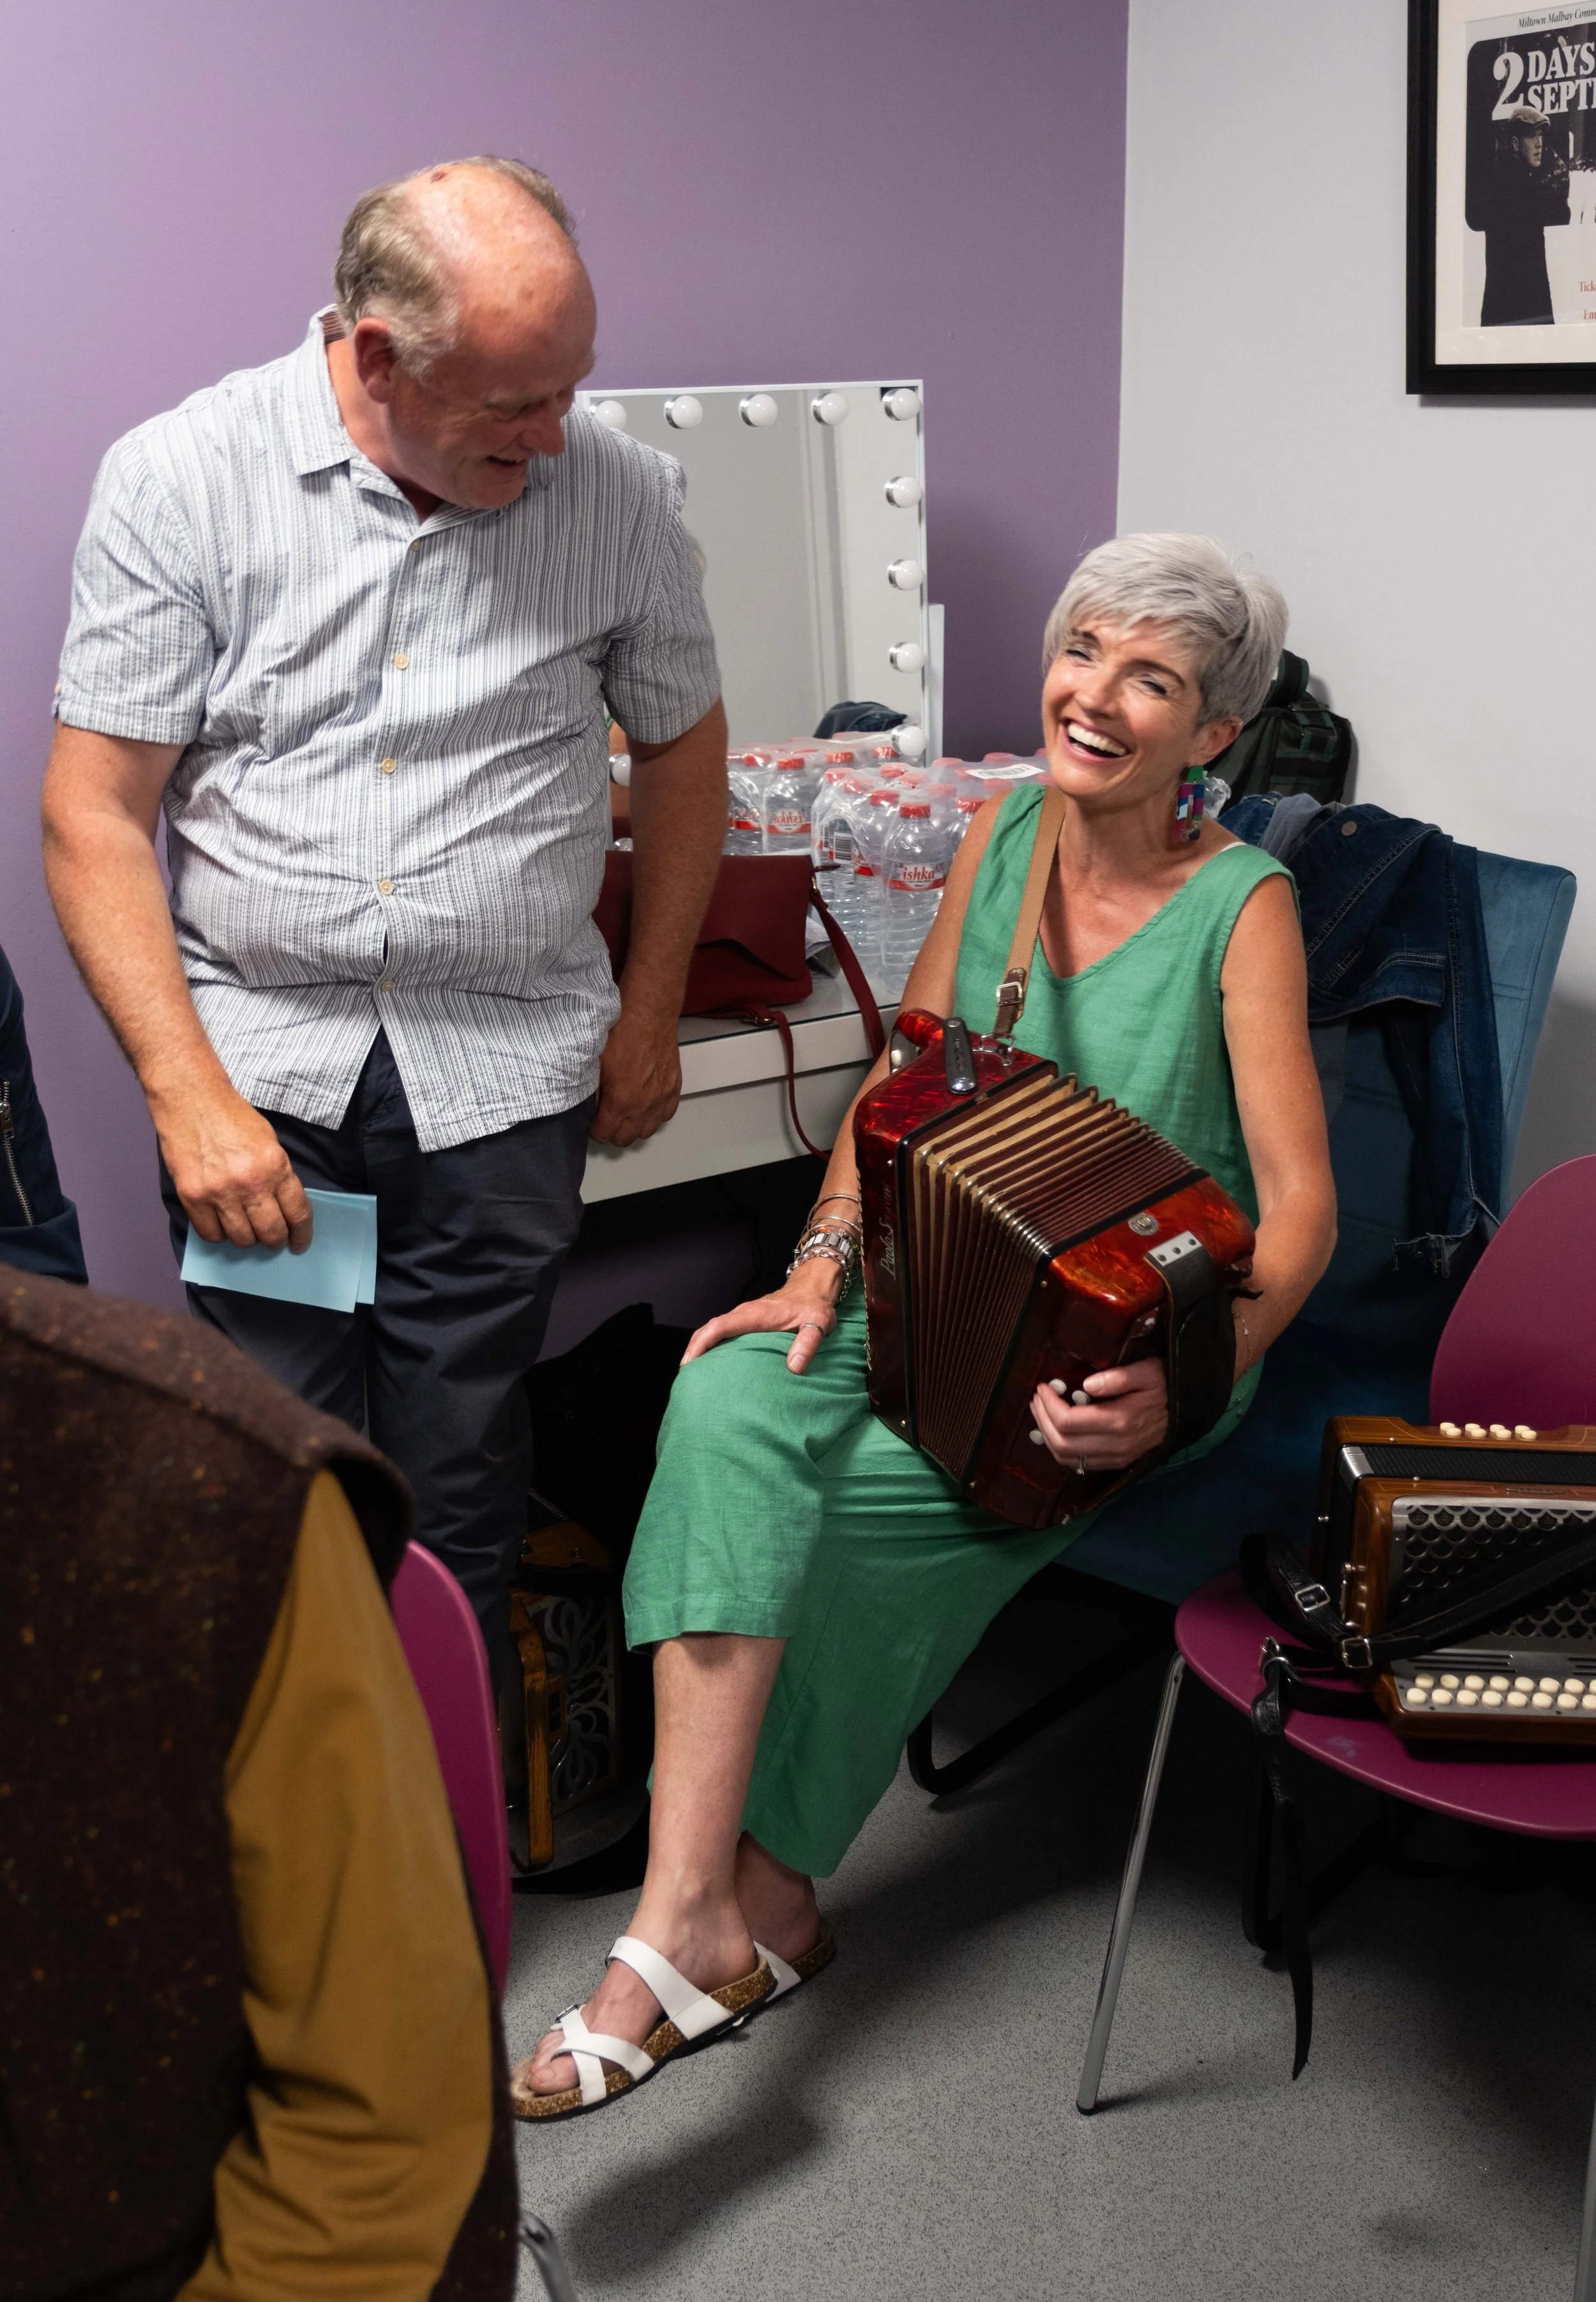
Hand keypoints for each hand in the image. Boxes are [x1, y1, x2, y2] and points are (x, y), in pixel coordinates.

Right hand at [152, 1080, 312, 1250]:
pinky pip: (210, 1234)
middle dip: (275, 1241)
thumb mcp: (270, 1142)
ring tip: (246, 1229)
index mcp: (275, 1167)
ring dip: (247, 1239)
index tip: (299, 1243)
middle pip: (270, 1233)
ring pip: (241, 1239)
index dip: (301, 1234)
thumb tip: (283, 1208)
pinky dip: (219, 1235)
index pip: (297, 1213)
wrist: (192, 1099)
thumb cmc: (233, 1117)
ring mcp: (219, 1192)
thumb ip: (278, 1176)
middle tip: (273, 1239)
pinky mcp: (192, 1196)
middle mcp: (250, 1184)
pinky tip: (222, 1224)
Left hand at [591, 1006, 681, 1147]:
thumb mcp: (593, 1060)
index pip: (605, 1133)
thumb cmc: (621, 1031)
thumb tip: (583, 1106)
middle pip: (626, 1138)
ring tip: (624, 1113)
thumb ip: (589, 1089)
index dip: (594, 1129)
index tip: (592, 1121)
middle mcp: (644, 1104)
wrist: (648, 1012)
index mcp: (621, 1099)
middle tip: (605, 1118)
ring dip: (634, 1126)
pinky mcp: (673, 1087)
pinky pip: (666, 1115)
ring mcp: (661, 1097)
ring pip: (647, 1131)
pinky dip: (655, 1115)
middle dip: (612, 1131)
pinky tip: (645, 1105)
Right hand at [681, 1268, 842, 1373]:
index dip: (702, 1343)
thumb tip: (794, 1368)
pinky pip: (722, 1331)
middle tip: (686, 1376)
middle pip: (709, 1329)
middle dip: (694, 1350)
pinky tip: (711, 1361)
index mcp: (756, 1315)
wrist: (814, 1287)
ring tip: (694, 1373)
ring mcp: (744, 1317)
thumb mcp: (817, 1324)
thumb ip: (807, 1344)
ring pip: (714, 1330)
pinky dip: (711, 1344)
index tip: (690, 1362)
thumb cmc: (814, 1306)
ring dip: (700, 1348)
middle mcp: (745, 1313)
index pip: (720, 1326)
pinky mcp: (747, 1321)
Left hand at [1029, 1359, 1167, 1471]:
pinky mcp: (1115, 1462)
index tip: (1042, 1387)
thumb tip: (1087, 1385)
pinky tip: (1056, 1430)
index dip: (1048, 1404)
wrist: (1186, 1411)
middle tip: (1037, 1399)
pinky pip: (1078, 1464)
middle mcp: (1115, 1445)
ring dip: (1046, 1436)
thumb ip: (1118, 1377)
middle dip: (1042, 1420)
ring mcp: (1115, 1457)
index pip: (1068, 1421)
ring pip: (1066, 1457)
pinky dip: (1060, 1449)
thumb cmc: (1164, 1386)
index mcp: (1120, 1421)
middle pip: (1061, 1442)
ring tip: (1041, 1412)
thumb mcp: (1147, 1372)